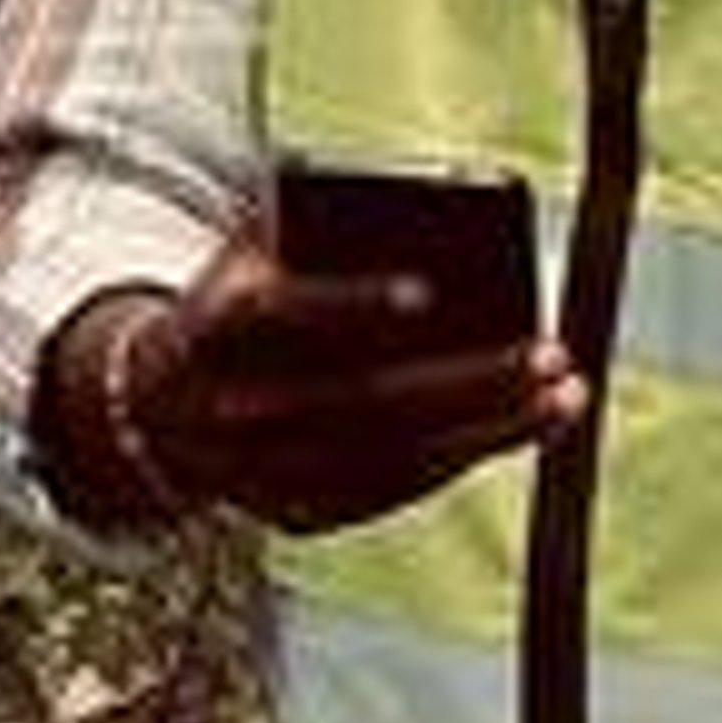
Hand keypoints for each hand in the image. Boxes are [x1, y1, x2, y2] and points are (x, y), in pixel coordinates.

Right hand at [58, 256, 582, 534]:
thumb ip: (310, 228)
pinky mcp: (297, 513)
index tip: (426, 290)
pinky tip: (520, 429)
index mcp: (215, 328)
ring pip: (392, 458)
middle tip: (549, 355)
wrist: (158, 409)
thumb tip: (420, 209)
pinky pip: (393, 491)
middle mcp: (235, 408)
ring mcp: (265, 472)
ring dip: (490, 431)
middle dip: (469, 380)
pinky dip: (462, 460)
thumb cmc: (234, 309)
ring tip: (563, 397)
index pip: (282, 314)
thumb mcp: (247, 257)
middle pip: (366, 400)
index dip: (350, 302)